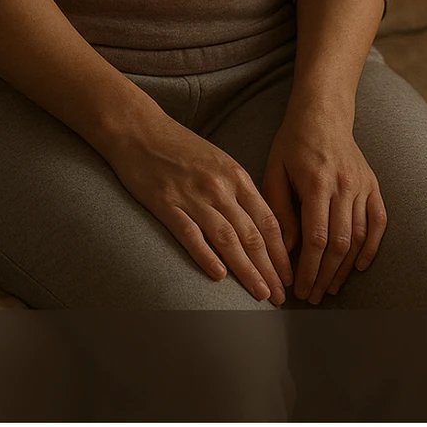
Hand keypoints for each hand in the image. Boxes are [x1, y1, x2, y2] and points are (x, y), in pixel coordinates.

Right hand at [106, 112, 294, 304]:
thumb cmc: (179, 146)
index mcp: (235, 175)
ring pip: (227, 239)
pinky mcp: (165, 203)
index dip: (281, 251)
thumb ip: (237, 190)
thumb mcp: (217, 160)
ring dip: (246, 270)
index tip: (288, 275)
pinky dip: (206, 256)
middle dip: (269, 269)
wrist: (139, 129)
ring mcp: (192, 195)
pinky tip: (219, 276)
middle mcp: (219, 186)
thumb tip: (258, 226)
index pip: (267, 220)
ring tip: (260, 293)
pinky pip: (190, 234)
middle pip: (251, 234)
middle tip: (281, 297)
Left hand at [261, 106, 385, 304]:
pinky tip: (359, 266)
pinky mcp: (373, 185)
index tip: (299, 289)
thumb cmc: (292, 143)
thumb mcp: (274, 171)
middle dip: (325, 275)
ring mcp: (362, 186)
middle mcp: (344, 186)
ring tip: (330, 288)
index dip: (309, 269)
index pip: (317, 238)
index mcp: (317, 182)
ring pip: (359, 237)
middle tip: (313, 296)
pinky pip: (378, 222)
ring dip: (345, 268)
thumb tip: (286, 250)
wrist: (323, 114)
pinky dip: (371, 247)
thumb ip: (280, 210)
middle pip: (339, 243)